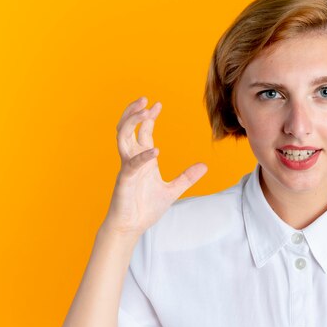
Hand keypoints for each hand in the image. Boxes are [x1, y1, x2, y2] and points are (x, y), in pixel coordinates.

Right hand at [102, 96, 207, 238]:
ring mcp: (127, 168)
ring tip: (144, 112)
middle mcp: (132, 159)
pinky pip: (132, 164)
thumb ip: (187, 177)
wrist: (131, 227)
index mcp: (143, 159)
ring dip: (131, 123)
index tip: (158, 104)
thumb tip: (204, 166)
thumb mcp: (173, 190)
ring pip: (122, 137)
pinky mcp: (125, 180)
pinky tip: (155, 151)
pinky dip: (143, 156)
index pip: (142, 131)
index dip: (148, 117)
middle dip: (134, 112)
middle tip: (145, 99)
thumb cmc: (145, 208)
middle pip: (127, 128)